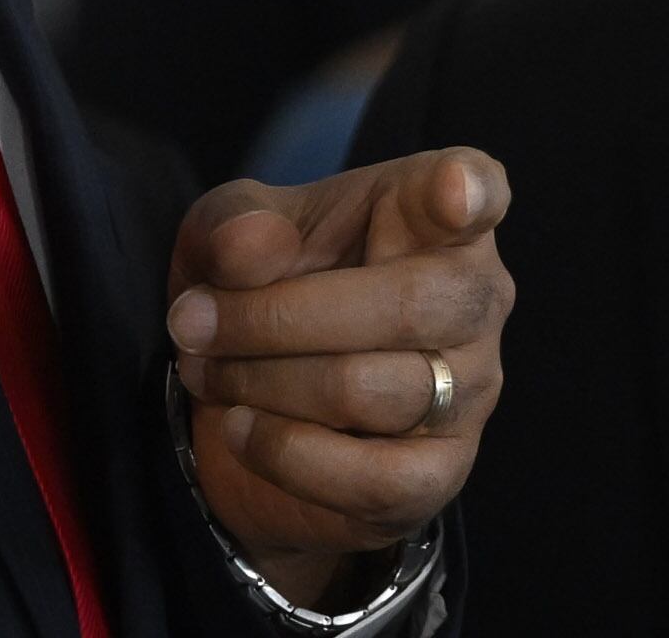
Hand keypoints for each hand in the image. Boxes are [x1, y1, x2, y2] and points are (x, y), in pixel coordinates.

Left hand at [166, 146, 512, 603]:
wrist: (249, 401)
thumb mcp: (227, 236)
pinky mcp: (439, 471)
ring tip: (208, 372)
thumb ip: (234, 227)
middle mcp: (475, 296)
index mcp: (436, 212)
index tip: (453, 190)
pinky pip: (374, 478)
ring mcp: (470, 389)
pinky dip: (288, 455)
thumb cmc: (265, 283)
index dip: (469, 190)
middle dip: (276, 317)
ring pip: (370, 390)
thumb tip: (251, 246)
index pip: (476, 190)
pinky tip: (243, 429)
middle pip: (405, 305)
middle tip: (192, 321)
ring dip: (263, 382)